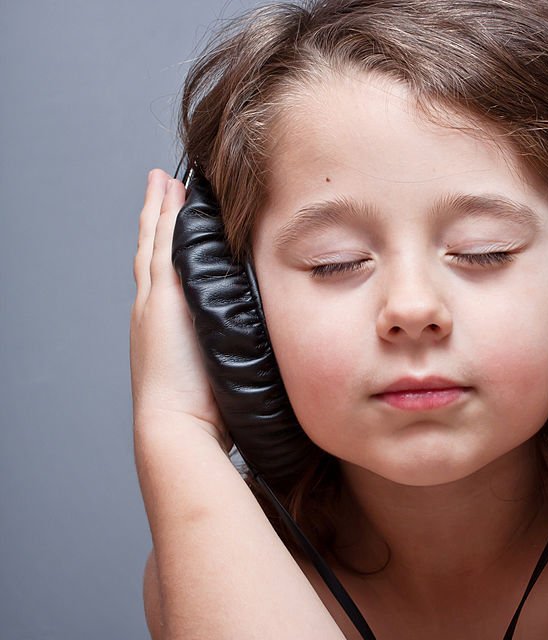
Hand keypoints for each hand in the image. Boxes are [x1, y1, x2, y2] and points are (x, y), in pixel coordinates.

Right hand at [130, 169, 232, 451]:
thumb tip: (266, 349)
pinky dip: (162, 217)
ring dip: (159, 210)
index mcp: (168, 328)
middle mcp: (155, 310)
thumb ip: (237, 353)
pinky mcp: (162, 296)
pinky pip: (162, 245)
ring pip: (156, 243)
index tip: (176, 222)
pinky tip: (169, 192)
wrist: (177, 424)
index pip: (167, 279)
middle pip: (155, 253)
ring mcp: (156, 300)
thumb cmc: (206, 413)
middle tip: (162, 185)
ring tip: (163, 181)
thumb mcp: (222, 372)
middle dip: (159, 219)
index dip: (168, 249)